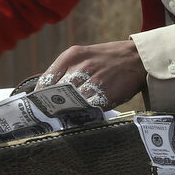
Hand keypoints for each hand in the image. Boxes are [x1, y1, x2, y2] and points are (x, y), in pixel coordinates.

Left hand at [33, 40, 147, 110]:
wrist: (136, 57)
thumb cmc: (105, 59)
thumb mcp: (82, 56)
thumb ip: (64, 70)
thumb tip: (46, 91)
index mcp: (71, 56)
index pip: (47, 80)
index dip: (40, 96)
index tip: (38, 105)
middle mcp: (81, 67)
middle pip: (58, 93)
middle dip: (53, 105)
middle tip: (49, 114)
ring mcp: (94, 81)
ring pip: (72, 102)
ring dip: (67, 111)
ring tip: (63, 117)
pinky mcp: (106, 94)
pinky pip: (89, 108)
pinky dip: (84, 113)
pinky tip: (81, 115)